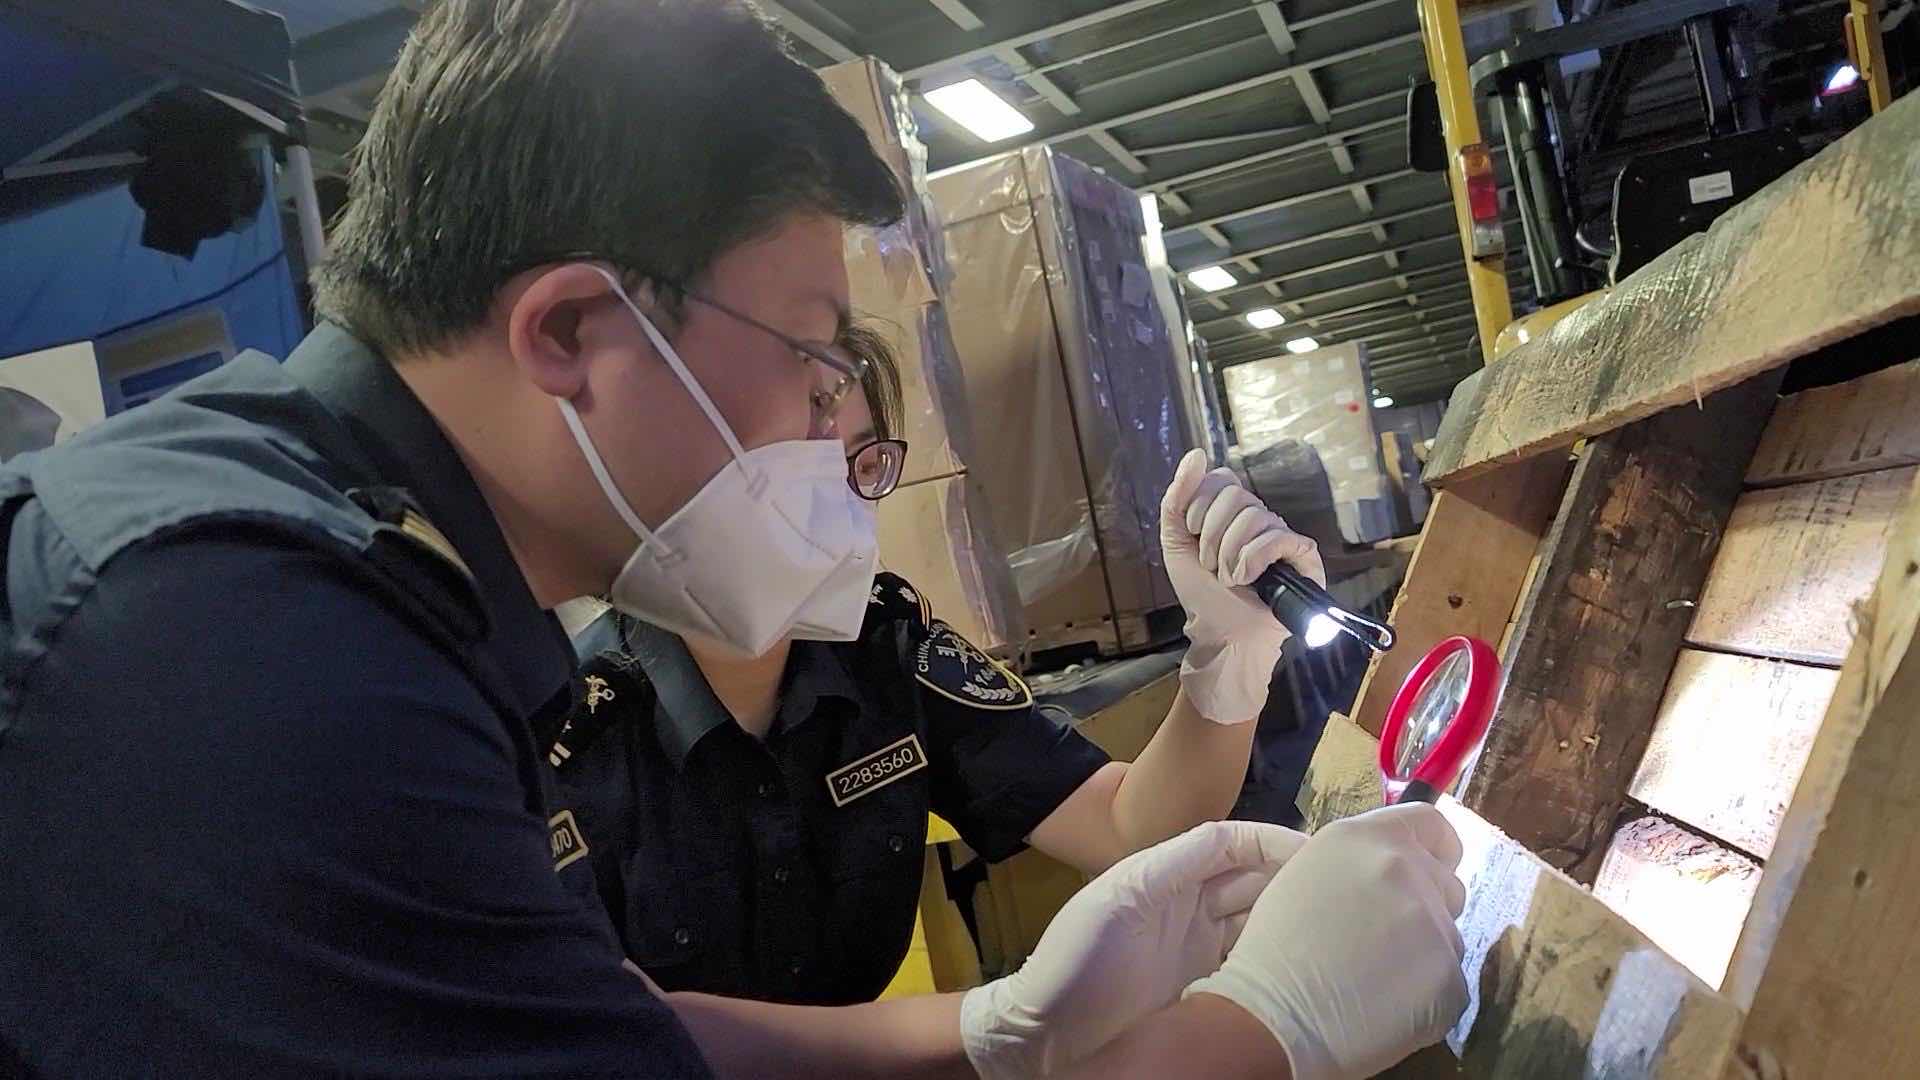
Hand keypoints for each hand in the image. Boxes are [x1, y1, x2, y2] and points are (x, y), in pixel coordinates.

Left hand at [960, 820, 1308, 1079]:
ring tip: (1335, 927)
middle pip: (1255, 880)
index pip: (1235, 843)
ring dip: (1292, 921)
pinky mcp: (1205, 987)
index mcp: (1169, 872)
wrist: (1048, 1032)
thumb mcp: (1124, 895)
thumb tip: (1236, 834)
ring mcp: (1199, 947)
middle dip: (1295, 879)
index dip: (1276, 842)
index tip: (1320, 854)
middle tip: (1343, 892)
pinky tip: (1303, 965)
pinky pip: (1251, 966)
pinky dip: (1277, 961)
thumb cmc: (1077, 956)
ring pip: (1260, 922)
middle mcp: (1190, 904)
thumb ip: (1179, 861)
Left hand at [1161, 448, 1323, 723]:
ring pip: (1254, 516)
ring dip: (1230, 554)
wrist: (1222, 633)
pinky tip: (1248, 579)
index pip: (1220, 479)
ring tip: (1229, 579)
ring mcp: (1281, 534)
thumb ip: (1177, 499)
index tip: (1191, 536)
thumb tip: (1196, 454)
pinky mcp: (1302, 555)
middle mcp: (1259, 517)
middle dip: (1211, 536)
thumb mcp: (1176, 543)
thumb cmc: (1202, 593)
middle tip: (1209, 565)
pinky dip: (1254, 559)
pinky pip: (1280, 537)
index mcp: (1230, 511)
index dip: (1199, 505)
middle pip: (1235, 495)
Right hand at [1184, 803, 1468, 1079]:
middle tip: (1384, 940)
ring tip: (1375, 978)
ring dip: (1424, 955)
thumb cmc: (1274, 946)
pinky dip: (1427, 997)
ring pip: (1448, 938)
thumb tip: (1392, 874)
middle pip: (1448, 886)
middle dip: (1426, 909)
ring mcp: (1435, 926)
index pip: (1432, 825)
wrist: (1272, 1014)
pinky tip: (1385, 1005)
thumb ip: (1359, 862)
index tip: (1429, 869)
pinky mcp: (1450, 979)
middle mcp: (1409, 871)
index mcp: (1369, 838)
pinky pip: (1450, 984)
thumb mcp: (1309, 873)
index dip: (1436, 850)